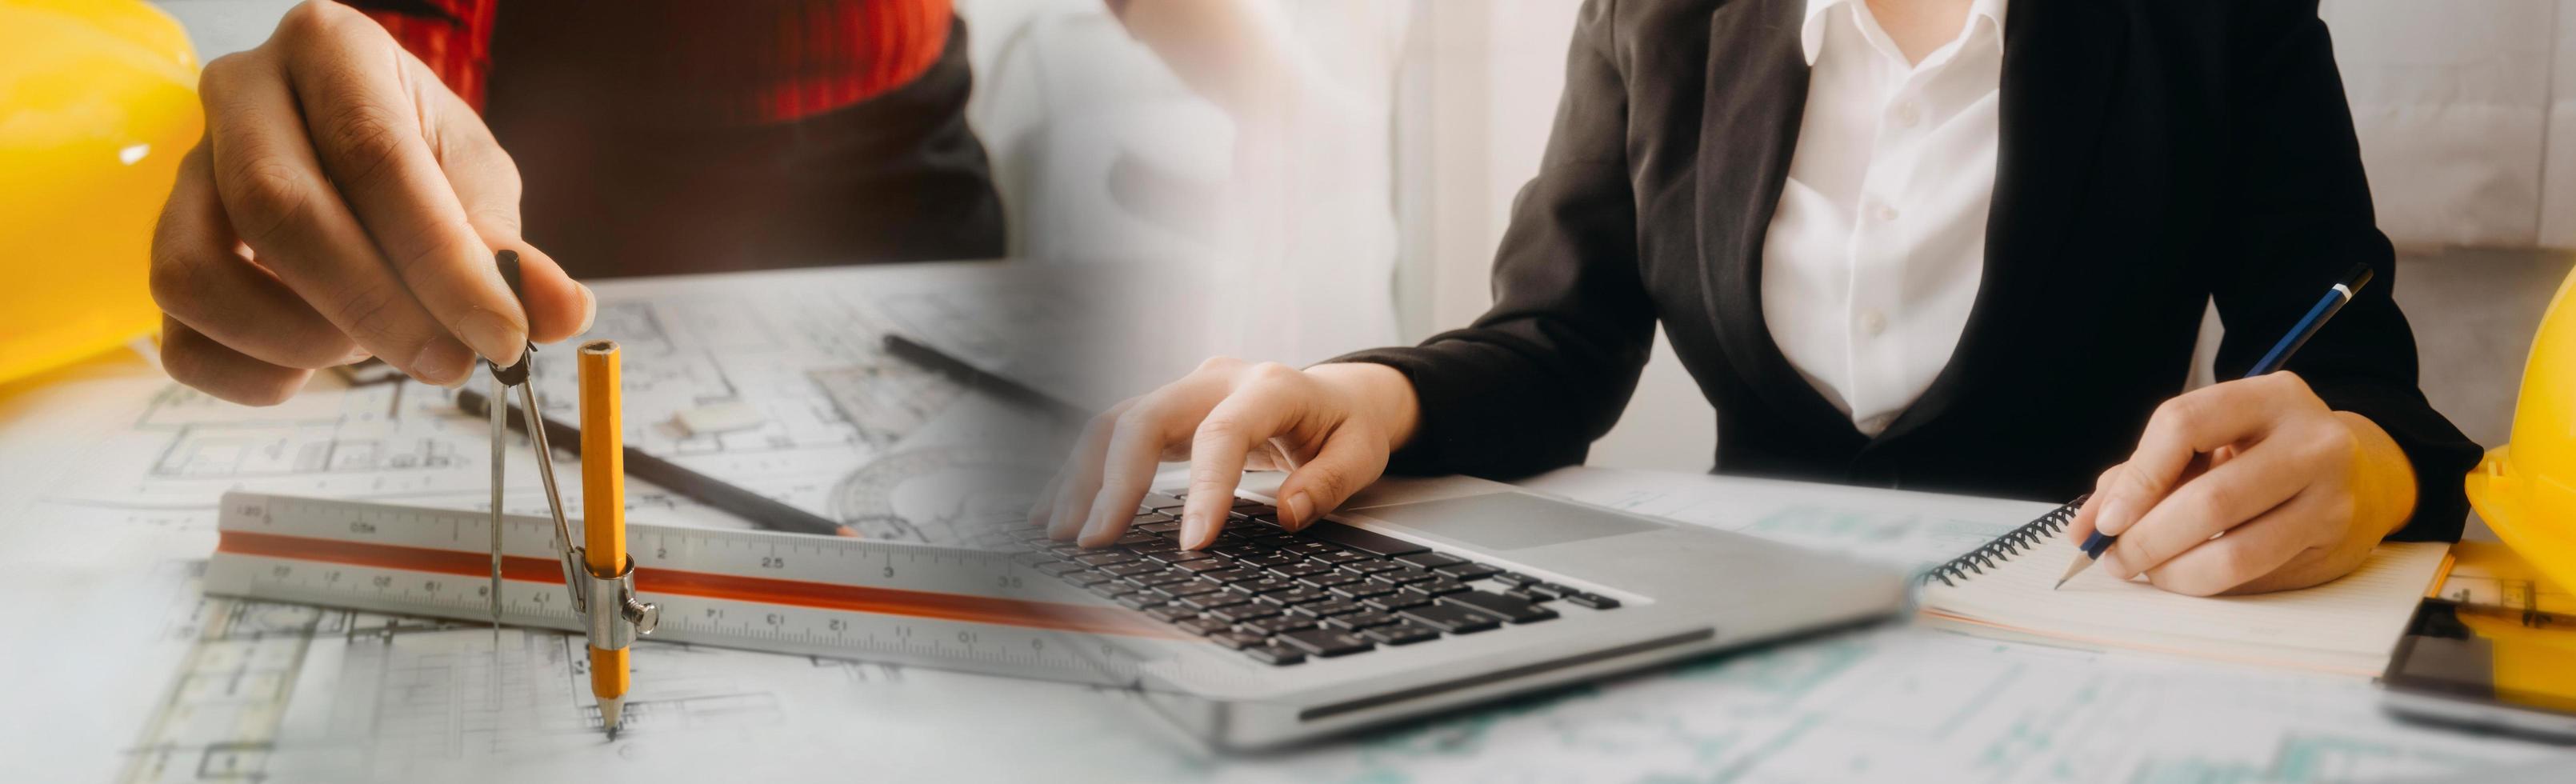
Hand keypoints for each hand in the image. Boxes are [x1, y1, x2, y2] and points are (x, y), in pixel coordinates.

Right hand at [149, 1, 589, 404]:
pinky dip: (253, 375)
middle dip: (375, 308)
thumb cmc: (417, 157)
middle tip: (450, 362)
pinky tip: (316, 367)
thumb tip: (561, 314)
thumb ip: (512, 250)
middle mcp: (239, 96)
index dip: (442, 261)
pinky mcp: (164, 247)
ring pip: (197, 274)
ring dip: (299, 341)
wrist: (348, 150)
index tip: (503, 334)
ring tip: (376, 349)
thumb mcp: (476, 180)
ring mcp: (183, 173)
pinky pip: (177, 335)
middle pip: (279, 210)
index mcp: (330, 50)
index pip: (375, 157)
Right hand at [1034, 358, 1420, 549]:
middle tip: (1096, 540)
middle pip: (1146, 418)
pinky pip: (1114, 435)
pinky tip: (1059, 508)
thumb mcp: (1361, 454)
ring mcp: (1186, 391)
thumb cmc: (1346, 426)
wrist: (1337, 395)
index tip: (1193, 545)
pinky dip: (1083, 472)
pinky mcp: (1167, 411)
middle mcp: (1217, 381)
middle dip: (1115, 482)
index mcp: (1271, 387)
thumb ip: (1328, 483)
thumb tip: (1289, 513)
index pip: (1223, 435)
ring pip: (1116, 423)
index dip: (1204, 490)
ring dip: (1082, 478)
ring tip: (1059, 530)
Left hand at [2067, 372, 2417, 595]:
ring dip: (2173, 572)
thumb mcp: (2212, 440)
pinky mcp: (2334, 542)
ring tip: (2144, 571)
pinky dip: (2205, 583)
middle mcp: (2312, 440)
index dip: (2136, 477)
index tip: (2105, 519)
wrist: (2357, 473)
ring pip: (2236, 551)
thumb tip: (2085, 526)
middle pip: (2211, 499)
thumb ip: (2144, 472)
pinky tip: (2184, 576)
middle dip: (2147, 538)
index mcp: (2270, 396)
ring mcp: (2331, 495)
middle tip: (2115, 558)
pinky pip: (2255, 576)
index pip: (2184, 423)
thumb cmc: (2260, 453)